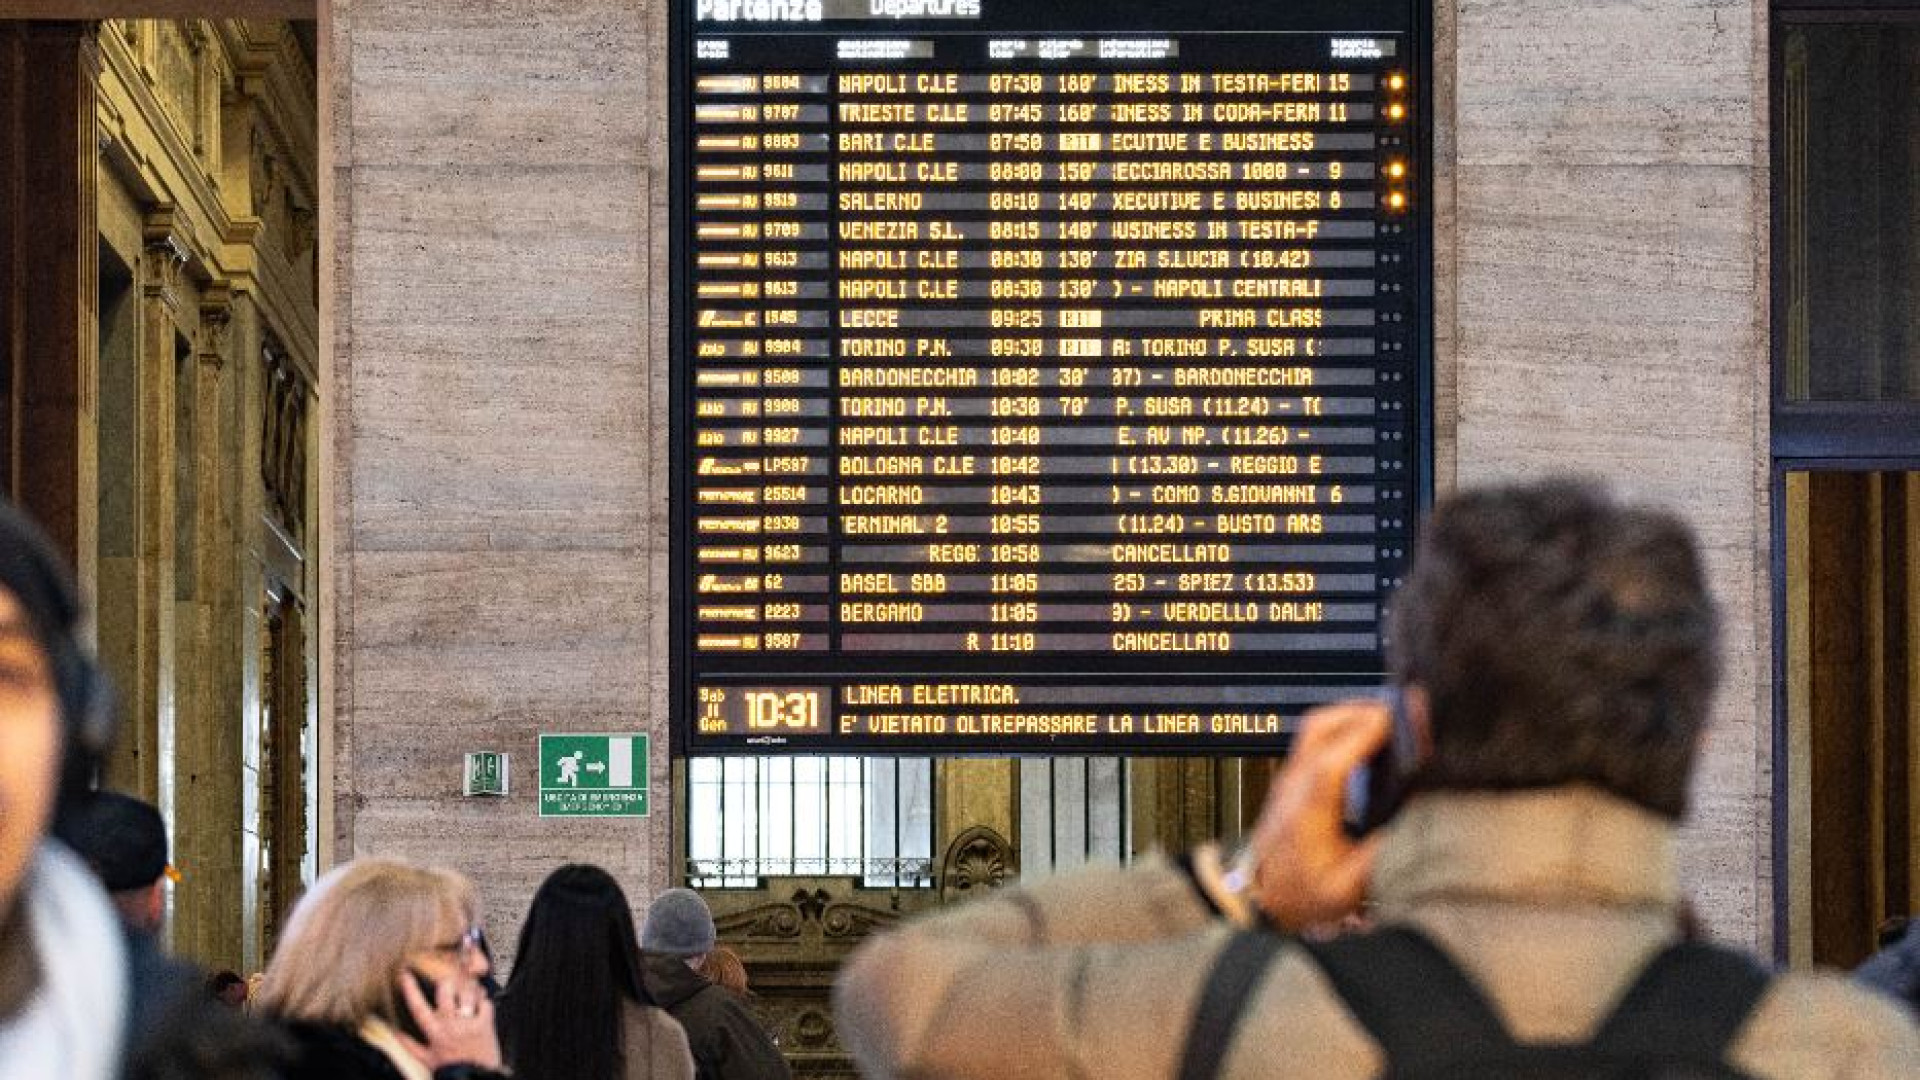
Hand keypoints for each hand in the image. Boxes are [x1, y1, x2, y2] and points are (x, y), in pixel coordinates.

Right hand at [395, 971, 502, 1070]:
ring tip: (467, 994)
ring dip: (467, 990)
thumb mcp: (425, 1058)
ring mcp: (468, 1024)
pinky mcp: (485, 1025)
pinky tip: (481, 1006)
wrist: (474, 1077)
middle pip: (444, 992)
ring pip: (466, 994)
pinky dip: (484, 1001)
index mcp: (433, 1033)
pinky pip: (485, 1003)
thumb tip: (394, 1031)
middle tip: (448, 983)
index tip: (406, 975)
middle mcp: (450, 1026)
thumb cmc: (451, 1069)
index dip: (410, 990)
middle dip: (446, 983)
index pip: (418, 1008)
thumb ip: (409, 1043)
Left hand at [1242, 700, 1390, 930]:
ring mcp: (1290, 778)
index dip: (1363, 736)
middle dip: (1363, 713)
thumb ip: (1379, 857)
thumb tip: (1413, 826)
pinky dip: (1344, 726)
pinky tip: (1367, 734)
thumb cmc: (1301, 894)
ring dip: (1352, 715)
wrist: (1263, 897)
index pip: (1331, 762)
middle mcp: (1294, 787)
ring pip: (1316, 727)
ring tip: (1389, 718)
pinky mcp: (1293, 777)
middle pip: (1320, 729)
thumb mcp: (1347, 888)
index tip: (1394, 719)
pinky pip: (1316, 737)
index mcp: (1307, 815)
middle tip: (1402, 712)